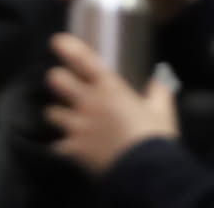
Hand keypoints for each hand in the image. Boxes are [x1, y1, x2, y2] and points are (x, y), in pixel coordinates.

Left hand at [46, 36, 176, 173]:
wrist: (145, 172)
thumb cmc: (154, 137)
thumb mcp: (161, 109)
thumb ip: (159, 90)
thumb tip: (160, 77)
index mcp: (110, 88)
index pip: (83, 60)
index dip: (68, 47)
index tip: (57, 41)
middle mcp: (89, 103)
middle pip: (57, 81)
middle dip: (57, 78)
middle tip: (61, 79)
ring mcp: (78, 128)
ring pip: (51, 112)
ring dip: (56, 112)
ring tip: (61, 114)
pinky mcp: (73, 151)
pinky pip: (57, 145)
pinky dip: (61, 145)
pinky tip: (66, 145)